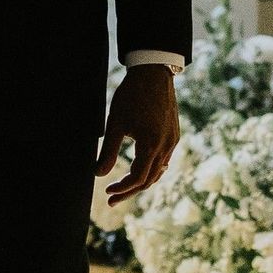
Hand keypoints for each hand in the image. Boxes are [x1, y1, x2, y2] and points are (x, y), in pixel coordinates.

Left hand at [99, 63, 179, 204]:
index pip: (138, 178)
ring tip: (123, 187)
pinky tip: (139, 169)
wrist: (153, 73)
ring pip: (158, 171)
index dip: (122, 189)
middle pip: (149, 179)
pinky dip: (151, 169)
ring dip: (141, 181)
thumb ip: (107, 151)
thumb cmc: (131, 96)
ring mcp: (173, 141)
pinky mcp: (174, 134)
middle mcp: (166, 146)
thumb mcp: (115, 123)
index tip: (107, 191)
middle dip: (129, 191)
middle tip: (111, 199)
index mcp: (152, 145)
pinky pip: (164, 160)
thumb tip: (98, 175)